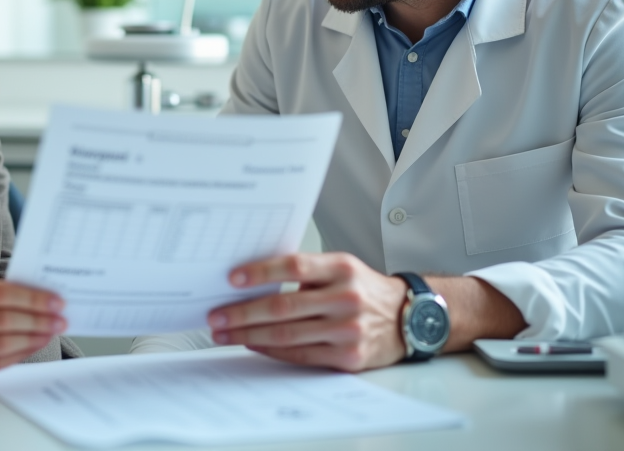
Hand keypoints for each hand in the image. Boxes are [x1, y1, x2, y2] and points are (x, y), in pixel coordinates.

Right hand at [0, 279, 65, 382]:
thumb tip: (32, 297)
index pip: (1, 294)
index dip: (33, 298)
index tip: (55, 300)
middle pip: (6, 320)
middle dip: (40, 319)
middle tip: (60, 317)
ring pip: (3, 343)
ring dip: (34, 337)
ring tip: (51, 330)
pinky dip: (18, 354)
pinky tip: (32, 345)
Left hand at [207, 252, 407, 371]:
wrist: (408, 318)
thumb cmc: (363, 289)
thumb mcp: (341, 268)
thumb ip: (306, 272)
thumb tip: (252, 280)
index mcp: (341, 268)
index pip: (295, 266)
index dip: (261, 272)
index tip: (233, 278)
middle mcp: (346, 297)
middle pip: (284, 305)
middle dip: (243, 312)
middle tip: (215, 315)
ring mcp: (348, 329)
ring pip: (288, 334)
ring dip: (249, 335)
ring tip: (225, 333)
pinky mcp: (349, 357)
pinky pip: (301, 354)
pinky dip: (272, 351)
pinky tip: (253, 345)